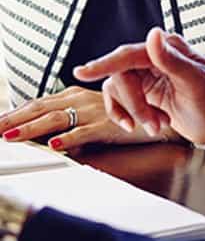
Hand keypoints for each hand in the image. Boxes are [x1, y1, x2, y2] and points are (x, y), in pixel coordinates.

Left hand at [0, 87, 178, 152]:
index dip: (14, 112)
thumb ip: (67, 119)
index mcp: (72, 95)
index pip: (37, 103)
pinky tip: (52, 145)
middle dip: (13, 119)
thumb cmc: (121, 114)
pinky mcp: (105, 124)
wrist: (155, 114)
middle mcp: (79, 99)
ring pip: (54, 118)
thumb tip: (42, 133)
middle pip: (39, 108)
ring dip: (30, 128)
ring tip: (11, 137)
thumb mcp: (89, 112)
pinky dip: (67, 139)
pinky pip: (83, 132)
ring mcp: (91, 111)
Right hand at [74, 27, 204, 157]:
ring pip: (119, 89)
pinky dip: (129, 116)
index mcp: (168, 49)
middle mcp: (155, 58)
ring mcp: (148, 75)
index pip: (129, 54)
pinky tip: (147, 125)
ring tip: (157, 125)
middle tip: (152, 124)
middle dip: (134, 104)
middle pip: (121, 75)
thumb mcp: (197, 82)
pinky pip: (120, 101)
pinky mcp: (144, 92)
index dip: (104, 63)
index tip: (82, 71)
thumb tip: (152, 34)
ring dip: (134, 112)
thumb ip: (172, 59)